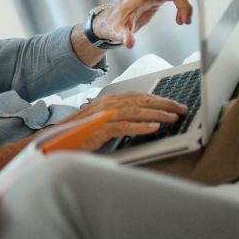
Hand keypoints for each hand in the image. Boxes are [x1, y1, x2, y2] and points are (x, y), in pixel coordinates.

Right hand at [62, 92, 188, 150]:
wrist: (55, 140)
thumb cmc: (78, 133)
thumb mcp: (101, 121)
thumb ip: (119, 118)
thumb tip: (142, 120)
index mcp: (109, 101)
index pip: (139, 97)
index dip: (159, 99)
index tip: (175, 104)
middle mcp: (107, 104)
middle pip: (141, 101)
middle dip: (164, 104)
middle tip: (182, 109)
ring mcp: (102, 116)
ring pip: (135, 112)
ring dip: (156, 114)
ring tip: (173, 117)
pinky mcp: (98, 129)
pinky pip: (123, 127)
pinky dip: (140, 127)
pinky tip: (153, 128)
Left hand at [94, 0, 192, 47]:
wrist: (109, 21)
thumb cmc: (112, 23)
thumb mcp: (116, 31)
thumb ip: (123, 36)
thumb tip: (129, 43)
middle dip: (183, 3)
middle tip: (186, 21)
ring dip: (183, 7)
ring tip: (183, 22)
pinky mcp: (155, 0)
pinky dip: (180, 8)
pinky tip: (179, 20)